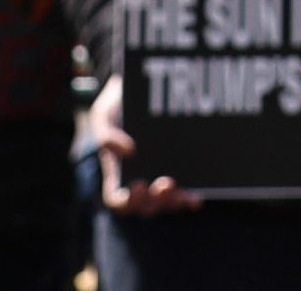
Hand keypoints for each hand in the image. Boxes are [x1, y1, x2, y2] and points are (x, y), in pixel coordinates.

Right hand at [87, 76, 196, 215]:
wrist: (138, 93)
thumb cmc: (116, 109)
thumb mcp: (104, 116)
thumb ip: (107, 135)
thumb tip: (129, 151)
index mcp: (116, 175)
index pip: (117, 199)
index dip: (126, 200)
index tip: (137, 184)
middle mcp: (137, 183)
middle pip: (144, 206)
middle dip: (154, 200)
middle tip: (164, 184)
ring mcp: (157, 181)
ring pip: (164, 204)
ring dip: (172, 202)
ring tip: (181, 193)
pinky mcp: (177, 174)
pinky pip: (182, 195)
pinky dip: (188, 200)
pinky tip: (196, 199)